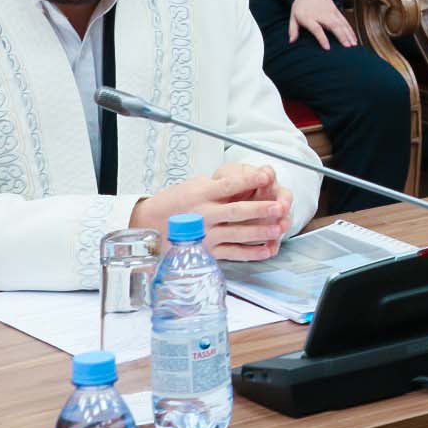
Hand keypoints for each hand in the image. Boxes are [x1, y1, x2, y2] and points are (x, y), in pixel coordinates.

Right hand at [129, 163, 292, 260]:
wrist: (148, 224)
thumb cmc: (175, 202)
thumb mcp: (195, 186)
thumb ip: (221, 186)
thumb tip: (251, 180)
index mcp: (202, 193)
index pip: (229, 185)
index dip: (250, 180)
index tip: (267, 174)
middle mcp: (203, 214)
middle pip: (236, 211)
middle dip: (259, 209)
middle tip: (279, 207)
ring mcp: (205, 234)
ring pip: (236, 233)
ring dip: (259, 232)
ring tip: (278, 228)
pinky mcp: (206, 251)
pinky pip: (232, 252)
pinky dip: (250, 253)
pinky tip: (266, 249)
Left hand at [288, 0, 356, 49]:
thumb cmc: (300, 6)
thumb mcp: (293, 16)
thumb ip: (292, 30)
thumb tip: (291, 42)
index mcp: (309, 17)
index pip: (316, 28)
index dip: (322, 38)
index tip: (327, 47)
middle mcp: (321, 14)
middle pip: (333, 25)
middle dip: (341, 36)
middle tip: (347, 47)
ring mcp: (330, 12)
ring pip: (341, 23)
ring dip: (348, 34)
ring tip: (353, 44)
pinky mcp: (336, 11)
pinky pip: (345, 21)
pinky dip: (350, 29)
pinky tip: (354, 38)